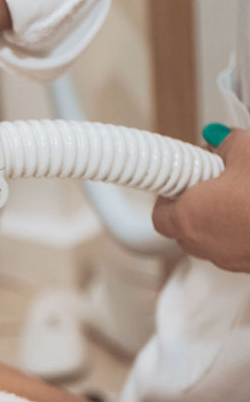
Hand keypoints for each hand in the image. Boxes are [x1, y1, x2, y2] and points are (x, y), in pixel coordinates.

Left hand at [151, 127, 249, 271]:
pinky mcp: (244, 264)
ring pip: (208, 239)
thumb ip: (227, 142)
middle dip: (192, 205)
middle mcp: (200, 242)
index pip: (160, 212)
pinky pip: (232, 246)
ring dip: (216, 219)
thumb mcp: (247, 152)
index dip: (169, 195)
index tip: (181, 180)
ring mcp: (223, 257)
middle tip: (209, 185)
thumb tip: (220, 138)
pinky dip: (237, 231)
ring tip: (237, 196)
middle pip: (182, 227)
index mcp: (187, 216)